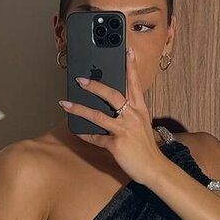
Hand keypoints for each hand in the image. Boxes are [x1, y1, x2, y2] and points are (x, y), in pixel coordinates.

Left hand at [58, 47, 165, 182]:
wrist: (153, 168)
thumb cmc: (145, 146)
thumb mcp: (142, 124)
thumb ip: (129, 112)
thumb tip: (112, 105)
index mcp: (139, 109)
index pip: (135, 84)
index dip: (131, 66)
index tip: (128, 51)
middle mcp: (132, 116)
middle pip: (112, 95)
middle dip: (95, 85)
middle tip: (80, 79)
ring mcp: (124, 130)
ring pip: (98, 116)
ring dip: (79, 109)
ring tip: (66, 104)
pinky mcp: (116, 144)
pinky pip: (96, 138)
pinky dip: (85, 135)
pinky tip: (77, 131)